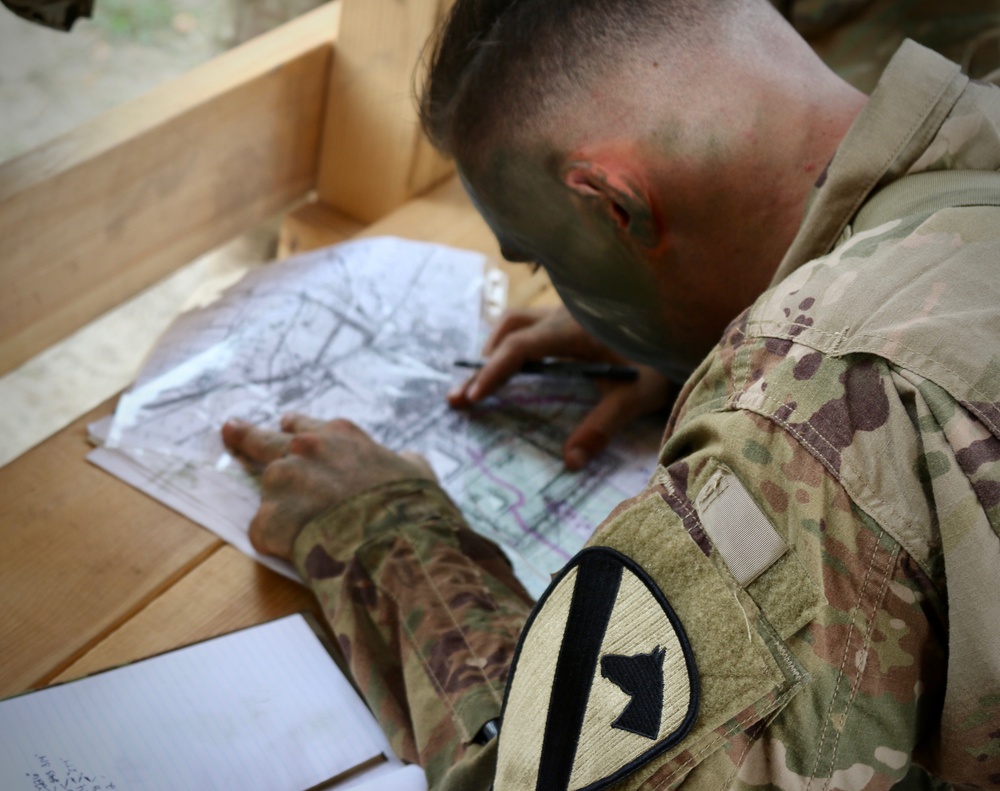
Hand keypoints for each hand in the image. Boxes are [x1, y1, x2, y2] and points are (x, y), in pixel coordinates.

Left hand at [221, 413, 435, 558]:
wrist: (395, 539)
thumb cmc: (412, 505)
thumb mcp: (416, 470)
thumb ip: (402, 459)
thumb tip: (406, 459)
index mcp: (339, 435)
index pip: (305, 426)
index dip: (294, 428)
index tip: (284, 425)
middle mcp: (305, 450)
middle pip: (263, 441)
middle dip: (245, 435)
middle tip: (231, 429)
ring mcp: (283, 482)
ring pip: (272, 496)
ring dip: (286, 513)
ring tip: (313, 533)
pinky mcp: (269, 519)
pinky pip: (268, 534)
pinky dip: (283, 545)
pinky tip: (308, 553)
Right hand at [448, 306, 672, 470]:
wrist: (689, 322)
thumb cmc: (664, 358)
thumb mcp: (635, 395)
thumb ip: (602, 427)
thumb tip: (570, 463)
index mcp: (573, 329)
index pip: (519, 347)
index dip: (492, 371)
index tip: (472, 397)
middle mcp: (563, 314)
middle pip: (508, 329)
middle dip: (483, 364)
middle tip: (461, 399)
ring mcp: (568, 312)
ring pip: (518, 322)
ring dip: (497, 350)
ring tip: (483, 384)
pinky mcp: (575, 317)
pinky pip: (533, 325)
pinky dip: (514, 345)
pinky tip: (514, 368)